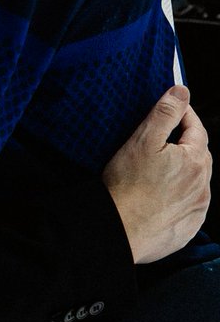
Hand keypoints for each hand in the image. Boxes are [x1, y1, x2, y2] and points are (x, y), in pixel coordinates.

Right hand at [104, 85, 212, 263]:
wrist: (118, 230)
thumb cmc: (126, 185)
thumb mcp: (142, 140)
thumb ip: (165, 113)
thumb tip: (181, 91)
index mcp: (195, 161)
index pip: (196, 128)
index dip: (184, 115)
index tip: (172, 109)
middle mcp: (203, 186)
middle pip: (199, 154)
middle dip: (185, 142)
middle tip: (162, 138)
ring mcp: (198, 209)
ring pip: (197, 180)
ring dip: (185, 170)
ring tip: (159, 168)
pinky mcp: (189, 227)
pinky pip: (191, 204)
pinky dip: (181, 195)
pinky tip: (161, 195)